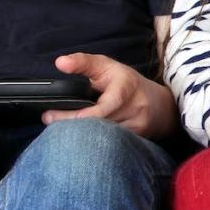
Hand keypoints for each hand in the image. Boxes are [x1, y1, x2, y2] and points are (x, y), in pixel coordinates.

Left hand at [44, 53, 175, 137]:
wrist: (161, 106)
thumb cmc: (128, 83)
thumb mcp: (107, 66)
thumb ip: (83, 63)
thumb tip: (60, 63)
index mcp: (125, 87)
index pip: (97, 109)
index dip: (71, 116)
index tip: (48, 115)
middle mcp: (134, 108)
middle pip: (97, 126)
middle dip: (69, 127)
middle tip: (48, 122)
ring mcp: (138, 127)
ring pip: (103, 139)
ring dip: (79, 137)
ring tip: (61, 132)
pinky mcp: (138, 140)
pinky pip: (111, 146)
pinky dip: (93, 145)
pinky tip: (80, 141)